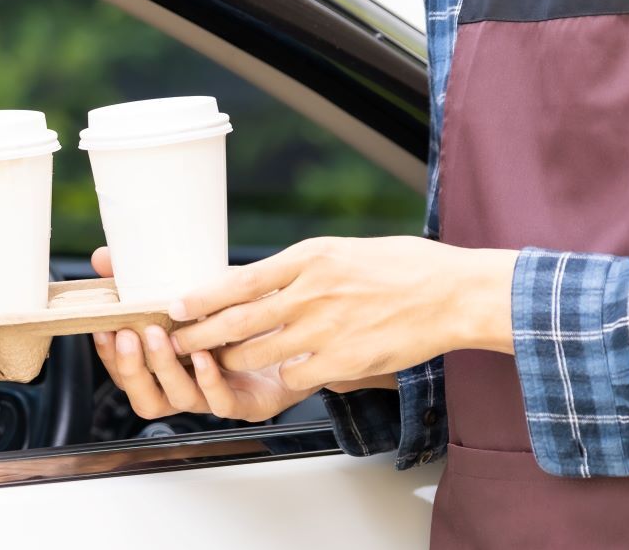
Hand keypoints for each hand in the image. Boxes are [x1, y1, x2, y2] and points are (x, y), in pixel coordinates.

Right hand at [89, 247, 315, 420]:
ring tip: (160, 337)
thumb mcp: (198, 290)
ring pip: (179, 400)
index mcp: (174, 365)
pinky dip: (209, 380)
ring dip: (166, 369)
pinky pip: (222, 403)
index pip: (129, 373)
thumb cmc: (248, 313)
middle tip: (128, 335)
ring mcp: (218, 398)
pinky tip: (205, 356)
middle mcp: (192, 387)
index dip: (112, 357)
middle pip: (146, 398)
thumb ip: (150, 278)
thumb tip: (101, 258)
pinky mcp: (252, 404)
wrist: (306, 328)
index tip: (103, 328)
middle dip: (132, 367)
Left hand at [169, 236, 517, 390]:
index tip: (174, 306)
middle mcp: (311, 292)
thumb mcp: (345, 251)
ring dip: (233, 362)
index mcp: (310, 258)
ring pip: (260, 354)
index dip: (201, 296)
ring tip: (216, 364)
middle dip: (200, 335)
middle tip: (175, 343)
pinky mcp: (343, 361)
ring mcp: (326, 329)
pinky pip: (297, 377)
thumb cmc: (405, 267)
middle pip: (239, 320)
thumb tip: (263, 281)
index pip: (239, 280)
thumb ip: (302, 268)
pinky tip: (281, 377)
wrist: (454, 294)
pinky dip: (285, 378)